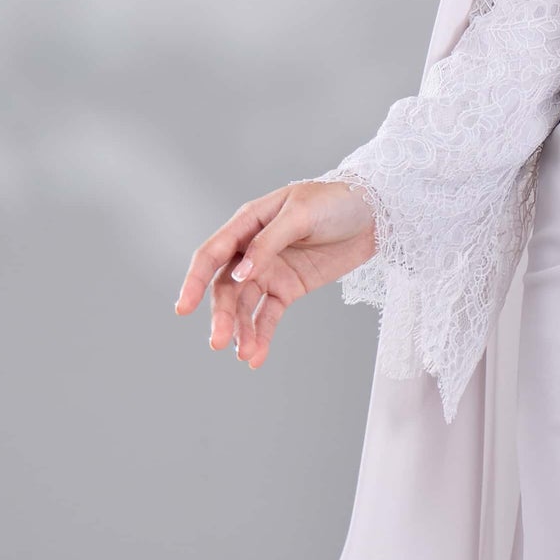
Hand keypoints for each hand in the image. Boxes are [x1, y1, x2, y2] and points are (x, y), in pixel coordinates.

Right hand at [174, 179, 377, 373]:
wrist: (377, 212)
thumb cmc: (335, 201)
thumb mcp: (301, 215)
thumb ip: (268, 244)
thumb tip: (240, 274)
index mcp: (247, 223)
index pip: (212, 254)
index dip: (194, 281)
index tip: (183, 308)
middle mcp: (252, 249)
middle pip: (226, 287)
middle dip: (221, 315)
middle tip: (218, 342)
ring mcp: (270, 270)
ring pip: (245, 306)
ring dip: (240, 330)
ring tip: (242, 354)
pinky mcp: (289, 288)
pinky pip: (268, 315)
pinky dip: (261, 335)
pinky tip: (255, 357)